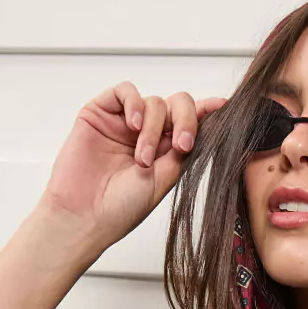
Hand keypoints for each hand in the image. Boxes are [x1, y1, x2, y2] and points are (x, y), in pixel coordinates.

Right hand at [38, 82, 228, 252]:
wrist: (85, 217)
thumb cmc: (120, 209)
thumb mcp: (164, 179)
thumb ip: (182, 150)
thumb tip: (206, 124)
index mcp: (165, 151)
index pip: (188, 123)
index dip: (205, 111)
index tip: (222, 105)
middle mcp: (146, 134)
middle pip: (176, 105)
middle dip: (184, 120)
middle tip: (181, 145)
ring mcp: (123, 123)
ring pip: (153, 102)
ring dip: (154, 128)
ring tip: (142, 158)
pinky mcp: (100, 113)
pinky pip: (124, 91)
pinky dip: (134, 104)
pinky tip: (133, 126)